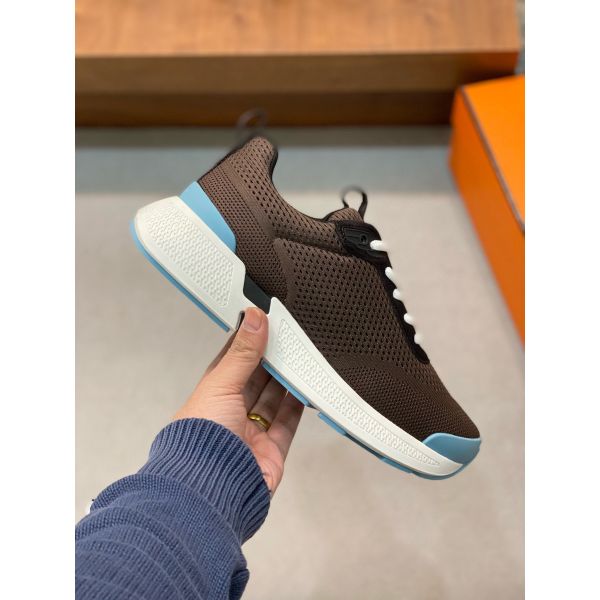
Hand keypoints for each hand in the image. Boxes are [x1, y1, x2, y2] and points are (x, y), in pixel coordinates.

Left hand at [174, 308, 303, 493]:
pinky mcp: (271, 451)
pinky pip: (288, 422)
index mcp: (212, 396)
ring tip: (303, 356)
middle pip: (256, 380)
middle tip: (290, 337)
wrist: (211, 490)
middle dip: (272, 360)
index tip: (264, 322)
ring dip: (287, 379)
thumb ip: (243, 353)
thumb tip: (254, 317)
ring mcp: (251, 433)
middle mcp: (230, 414)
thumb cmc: (202, 436)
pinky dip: (298, 404)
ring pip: (274, 399)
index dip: (248, 342)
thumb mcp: (221, 384)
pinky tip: (308, 386)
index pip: (232, 362)